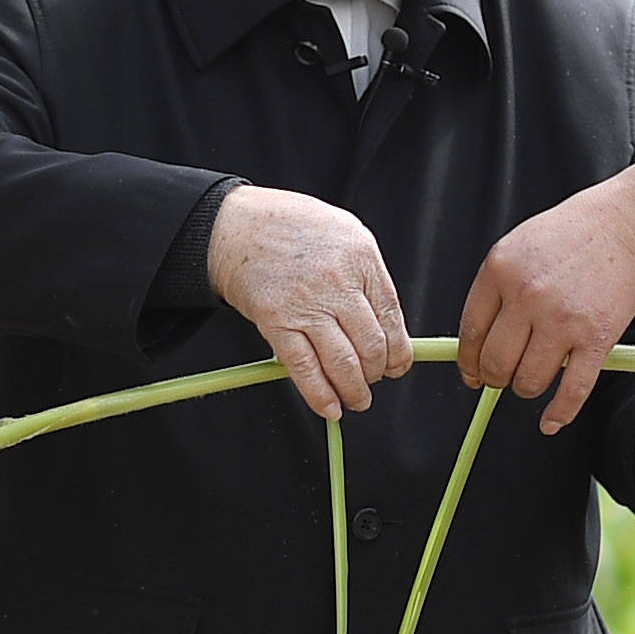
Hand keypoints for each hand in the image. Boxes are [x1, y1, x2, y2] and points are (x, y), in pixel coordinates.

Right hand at [201, 185, 408, 419]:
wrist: (236, 226)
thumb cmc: (289, 225)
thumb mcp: (343, 232)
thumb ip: (365, 273)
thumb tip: (385, 322)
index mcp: (361, 258)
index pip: (392, 318)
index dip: (398, 352)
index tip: (397, 366)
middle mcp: (337, 283)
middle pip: (371, 345)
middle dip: (377, 374)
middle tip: (374, 382)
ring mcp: (306, 305)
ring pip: (343, 363)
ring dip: (354, 391)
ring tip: (357, 400)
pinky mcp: (276, 323)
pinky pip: (305, 369)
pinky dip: (320, 396)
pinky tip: (329, 408)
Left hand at [457, 161, 634, 431]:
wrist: (628, 223)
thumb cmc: (575, 231)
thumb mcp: (518, 245)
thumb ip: (496, 288)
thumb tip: (478, 338)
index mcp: (500, 271)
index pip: (470, 333)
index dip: (468, 362)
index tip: (472, 373)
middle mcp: (527, 297)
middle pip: (495, 363)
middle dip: (495, 379)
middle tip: (502, 379)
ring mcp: (562, 320)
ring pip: (528, 382)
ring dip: (527, 389)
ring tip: (533, 380)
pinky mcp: (596, 338)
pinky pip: (572, 391)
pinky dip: (559, 414)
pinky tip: (551, 422)